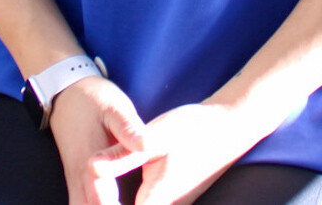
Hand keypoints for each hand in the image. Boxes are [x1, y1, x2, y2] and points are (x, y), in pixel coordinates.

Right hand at [49, 75, 146, 204]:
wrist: (66, 94)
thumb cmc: (94, 101)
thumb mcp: (114, 108)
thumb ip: (129, 128)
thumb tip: (147, 145)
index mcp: (92, 167)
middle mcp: (80, 182)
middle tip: (141, 204)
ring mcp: (75, 184)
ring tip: (130, 203)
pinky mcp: (75, 183)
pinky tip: (113, 202)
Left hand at [90, 101, 247, 204]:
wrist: (232, 125)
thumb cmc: (194, 129)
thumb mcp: (155, 137)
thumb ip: (122, 155)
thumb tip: (89, 167)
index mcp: (155, 201)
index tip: (89, 201)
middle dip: (111, 204)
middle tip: (92, 192)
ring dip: (124, 203)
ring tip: (102, 189)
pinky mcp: (180, 200)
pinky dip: (141, 202)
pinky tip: (128, 188)